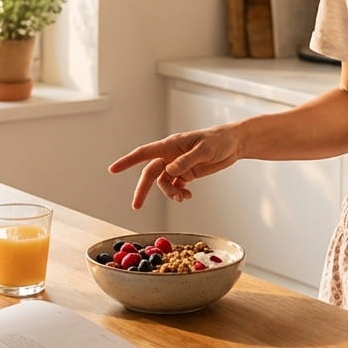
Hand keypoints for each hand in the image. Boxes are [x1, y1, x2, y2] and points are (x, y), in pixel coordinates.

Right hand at [108, 125, 242, 209]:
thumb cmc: (219, 140)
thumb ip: (186, 161)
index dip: (128, 161)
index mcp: (171, 145)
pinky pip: (176, 186)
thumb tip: (169, 171)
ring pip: (164, 183)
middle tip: (136, 206)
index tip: (113, 169)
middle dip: (143, 190)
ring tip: (183, 197)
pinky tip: (188, 196)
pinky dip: (179, 194)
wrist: (234, 144)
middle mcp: (171, 155)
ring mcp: (178, 165)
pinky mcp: (187, 173)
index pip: (145, 153)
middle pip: (150, 173)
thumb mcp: (204, 150)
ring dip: (170, 193)